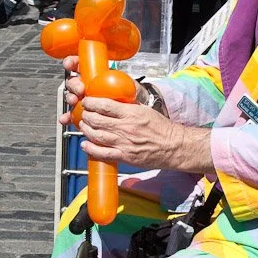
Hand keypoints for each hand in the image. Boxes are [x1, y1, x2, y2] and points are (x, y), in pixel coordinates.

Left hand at [79, 97, 212, 172]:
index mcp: (131, 113)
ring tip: (84, 126)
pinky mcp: (124, 156)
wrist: (173, 146)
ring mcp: (123, 143)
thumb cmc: (162, 128)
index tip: (87, 102)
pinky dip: (91, 148)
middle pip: (96, 120)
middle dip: (86, 116)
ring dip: (86, 130)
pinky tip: (86, 145)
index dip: (91, 103)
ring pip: (96, 135)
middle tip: (84, 114)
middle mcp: (125, 127)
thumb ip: (129, 106)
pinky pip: (102, 153)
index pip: (104, 105)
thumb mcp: (145, 110)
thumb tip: (116, 100)